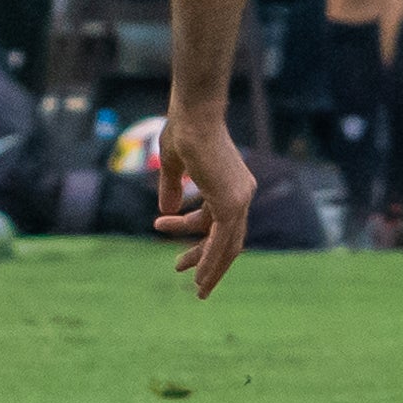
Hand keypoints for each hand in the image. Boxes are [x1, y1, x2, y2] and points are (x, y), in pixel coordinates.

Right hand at [153, 105, 252, 296]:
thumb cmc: (183, 130)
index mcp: (232, 184)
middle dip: (205, 258)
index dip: (187, 226)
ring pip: (227, 246)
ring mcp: (239, 199)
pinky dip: (211, 261)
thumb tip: (165, 212)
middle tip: (182, 270)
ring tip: (198, 288)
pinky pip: (221, 242)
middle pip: (227, 238)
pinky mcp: (230, 204)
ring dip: (211, 268)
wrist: (193, 115)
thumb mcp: (173, 165)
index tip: (160, 225)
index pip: (212, 216)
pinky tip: (199, 276)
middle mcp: (241, 193)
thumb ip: (172, 189)